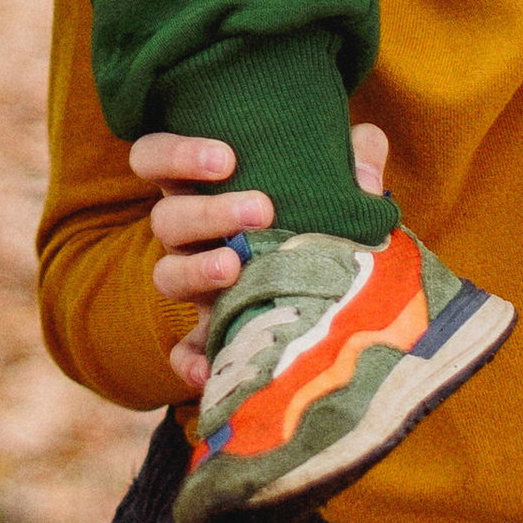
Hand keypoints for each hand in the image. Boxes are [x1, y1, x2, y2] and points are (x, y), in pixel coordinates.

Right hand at [132, 122, 390, 392]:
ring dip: (196, 270)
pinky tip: (207, 370)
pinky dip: (188, 359)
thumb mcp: (341, 175)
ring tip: (235, 267)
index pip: (155, 157)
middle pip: (166, 217)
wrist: (339, 277)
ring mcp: (197, 282)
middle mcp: (190, 232)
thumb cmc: (323, 208)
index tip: (226, 158)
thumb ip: (359, 154)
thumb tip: (367, 169)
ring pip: (167, 274)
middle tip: (262, 209)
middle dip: (209, 211)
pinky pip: (183, 349)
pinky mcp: (212, 330)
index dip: (175, 153)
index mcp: (203, 185)